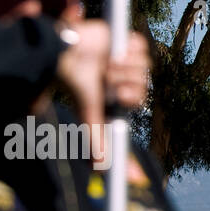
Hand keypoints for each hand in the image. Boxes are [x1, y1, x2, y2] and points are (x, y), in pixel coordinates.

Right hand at [55, 21, 150, 163]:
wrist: (66, 52)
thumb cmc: (75, 82)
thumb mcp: (88, 113)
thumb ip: (96, 138)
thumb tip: (99, 169)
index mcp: (120, 95)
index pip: (138, 101)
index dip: (132, 99)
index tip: (119, 100)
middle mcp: (127, 78)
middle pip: (143, 84)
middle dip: (123, 82)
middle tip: (106, 80)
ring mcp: (128, 59)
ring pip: (143, 66)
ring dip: (122, 66)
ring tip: (105, 64)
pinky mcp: (127, 41)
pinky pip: (141, 47)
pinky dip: (127, 49)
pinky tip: (112, 50)